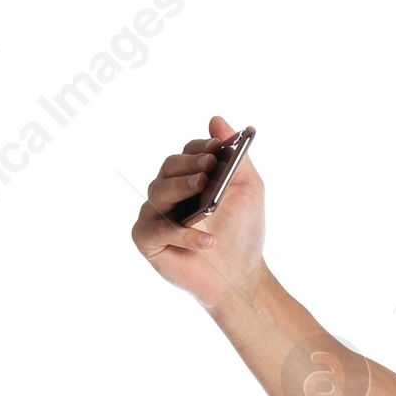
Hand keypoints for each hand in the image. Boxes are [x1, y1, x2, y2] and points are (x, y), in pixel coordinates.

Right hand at [131, 112, 264, 308]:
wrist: (241, 276)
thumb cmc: (242, 234)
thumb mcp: (248, 190)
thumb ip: (237, 157)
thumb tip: (217, 120)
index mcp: (189, 177)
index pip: (188, 154)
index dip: (200, 149)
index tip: (217, 148)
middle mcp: (168, 192)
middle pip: (169, 168)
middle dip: (189, 164)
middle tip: (209, 166)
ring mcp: (155, 215)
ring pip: (159, 192)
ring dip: (181, 189)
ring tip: (204, 190)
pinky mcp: (147, 240)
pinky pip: (158, 230)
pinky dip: (182, 234)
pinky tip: (209, 240)